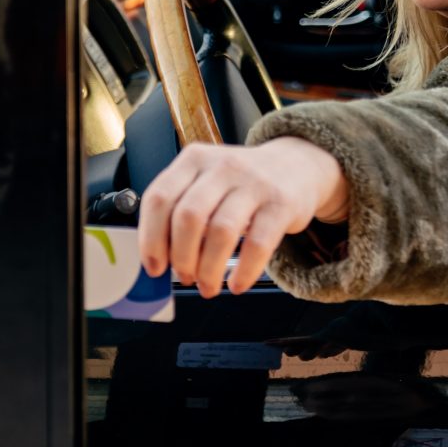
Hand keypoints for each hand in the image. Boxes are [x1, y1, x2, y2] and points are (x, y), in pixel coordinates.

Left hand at [137, 136, 347, 296]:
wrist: (296, 167)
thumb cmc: (241, 184)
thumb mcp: (206, 181)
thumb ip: (180, 211)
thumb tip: (159, 261)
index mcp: (193, 160)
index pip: (160, 198)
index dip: (151, 238)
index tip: (154, 266)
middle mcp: (222, 167)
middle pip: (188, 217)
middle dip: (181, 258)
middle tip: (184, 277)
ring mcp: (253, 183)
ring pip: (221, 232)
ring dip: (209, 270)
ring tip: (208, 286)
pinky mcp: (280, 204)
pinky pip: (258, 244)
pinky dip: (244, 271)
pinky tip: (237, 284)